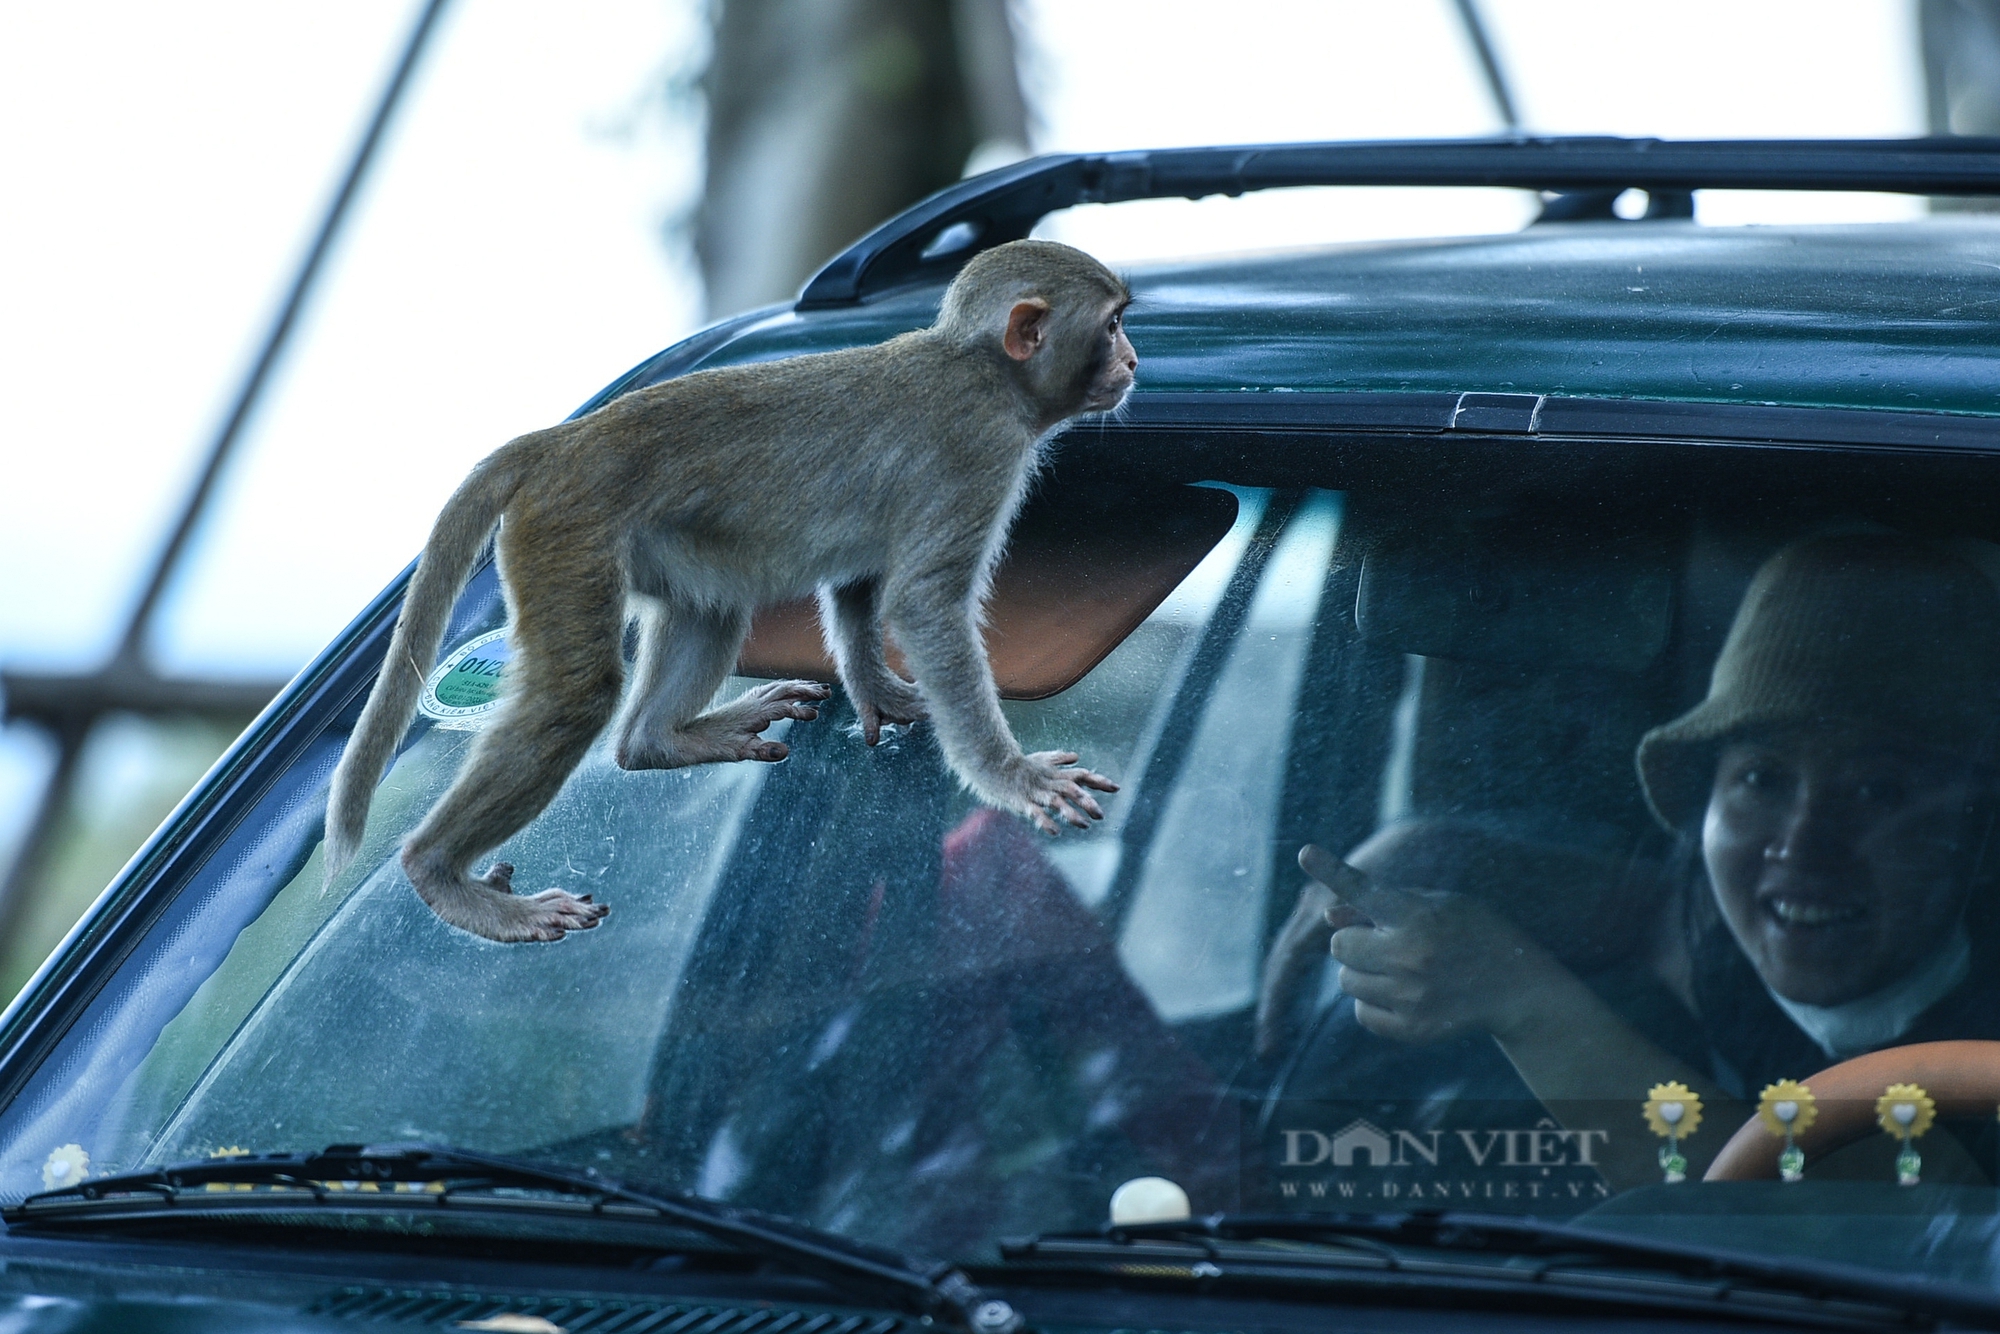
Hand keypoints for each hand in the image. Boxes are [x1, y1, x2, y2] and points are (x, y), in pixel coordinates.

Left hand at [1297, 843, 1567, 1045]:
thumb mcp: (1438, 904)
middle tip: (1383, 940)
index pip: (1363, 890)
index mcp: (1419, 916)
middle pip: (1340, 946)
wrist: (1517, 987)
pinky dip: (1373, 1003)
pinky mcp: (1412, 1029)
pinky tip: (1403, 993)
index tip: (1305, 852)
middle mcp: (1412, 956)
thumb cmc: (1472, 933)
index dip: (1332, 870)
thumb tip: (1326, 917)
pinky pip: (1361, 1013)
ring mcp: (1411, 996)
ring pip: (1346, 981)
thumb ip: (1379, 906)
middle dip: (1354, 941)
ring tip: (1399, 967)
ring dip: (1362, 972)